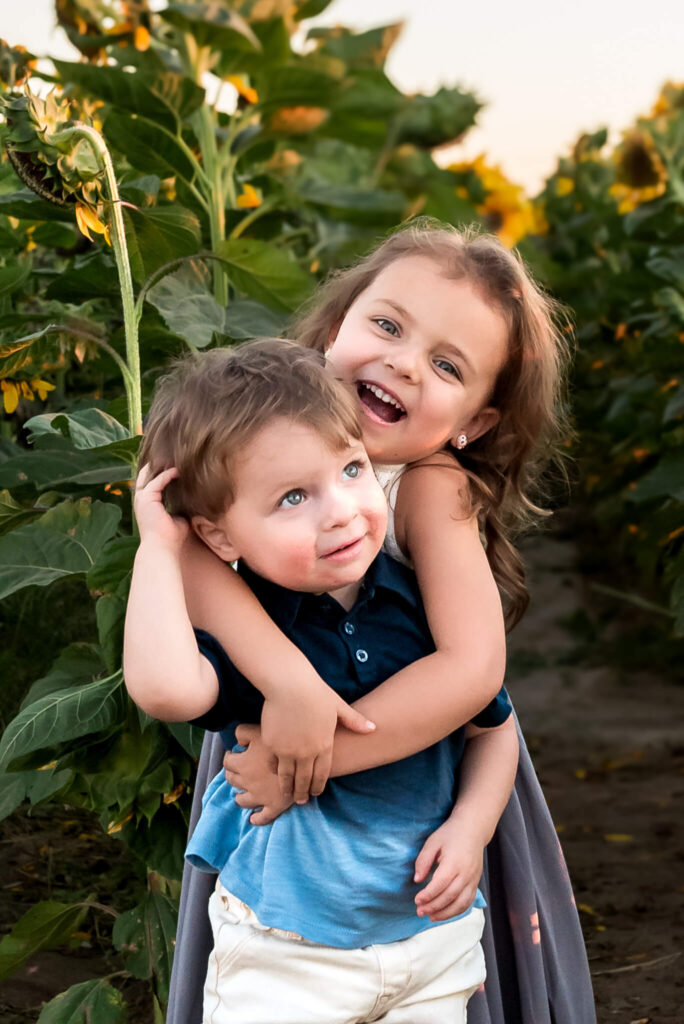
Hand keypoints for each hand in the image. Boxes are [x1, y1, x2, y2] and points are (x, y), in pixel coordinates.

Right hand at [134, 464, 188, 550]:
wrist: (163, 548)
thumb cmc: (172, 537)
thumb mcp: (178, 517)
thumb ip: (181, 507)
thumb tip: (194, 500)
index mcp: (147, 503)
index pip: (151, 482)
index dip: (161, 472)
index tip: (175, 464)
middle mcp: (142, 499)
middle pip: (146, 474)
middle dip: (158, 464)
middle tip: (172, 455)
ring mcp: (142, 499)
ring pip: (149, 474)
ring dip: (162, 466)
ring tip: (176, 459)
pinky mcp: (146, 499)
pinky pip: (156, 481)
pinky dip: (167, 474)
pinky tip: (178, 470)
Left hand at [223, 724, 294, 824]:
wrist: (304, 759)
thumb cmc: (280, 742)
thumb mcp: (259, 731)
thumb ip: (243, 732)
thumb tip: (237, 742)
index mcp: (243, 764)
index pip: (227, 762)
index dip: (228, 756)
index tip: (232, 753)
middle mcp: (248, 782)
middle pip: (232, 780)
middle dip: (232, 775)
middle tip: (236, 770)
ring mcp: (260, 796)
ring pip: (243, 800)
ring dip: (240, 797)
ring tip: (240, 795)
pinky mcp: (275, 805)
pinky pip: (263, 816)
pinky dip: (256, 819)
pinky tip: (253, 819)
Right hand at [261, 683, 374, 804]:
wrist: (290, 684)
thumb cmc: (315, 691)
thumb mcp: (338, 706)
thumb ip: (354, 721)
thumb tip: (374, 728)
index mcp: (325, 745)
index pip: (323, 773)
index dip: (318, 786)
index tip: (315, 793)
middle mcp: (307, 752)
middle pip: (305, 780)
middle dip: (302, 792)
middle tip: (301, 800)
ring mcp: (289, 750)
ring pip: (288, 777)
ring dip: (287, 787)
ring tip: (286, 794)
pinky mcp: (272, 745)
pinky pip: (273, 763)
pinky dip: (273, 770)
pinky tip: (273, 772)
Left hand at [413, 817, 484, 921]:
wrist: (473, 829)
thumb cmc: (451, 834)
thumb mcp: (433, 842)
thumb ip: (423, 861)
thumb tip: (417, 880)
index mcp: (454, 862)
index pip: (440, 884)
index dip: (428, 895)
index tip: (416, 900)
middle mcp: (466, 873)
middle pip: (449, 896)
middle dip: (433, 907)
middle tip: (419, 911)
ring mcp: (473, 879)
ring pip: (460, 903)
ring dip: (445, 913)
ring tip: (431, 916)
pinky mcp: (476, 882)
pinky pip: (468, 902)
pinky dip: (457, 911)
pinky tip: (445, 913)